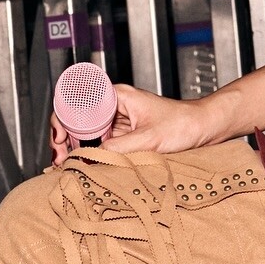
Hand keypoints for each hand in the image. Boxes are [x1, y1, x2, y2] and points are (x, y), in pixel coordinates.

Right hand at [48, 82, 216, 166]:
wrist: (205, 128)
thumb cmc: (184, 124)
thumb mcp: (149, 140)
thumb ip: (118, 150)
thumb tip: (88, 160)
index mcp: (117, 96)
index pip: (76, 101)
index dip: (62, 120)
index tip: (60, 140)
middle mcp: (114, 106)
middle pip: (77, 119)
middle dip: (65, 139)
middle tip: (61, 161)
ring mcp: (119, 121)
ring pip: (87, 134)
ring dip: (76, 149)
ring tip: (69, 167)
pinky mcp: (125, 135)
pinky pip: (101, 144)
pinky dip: (91, 155)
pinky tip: (86, 167)